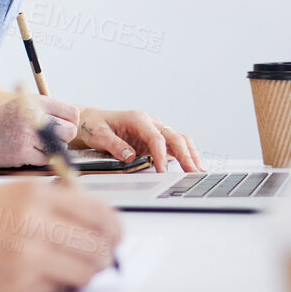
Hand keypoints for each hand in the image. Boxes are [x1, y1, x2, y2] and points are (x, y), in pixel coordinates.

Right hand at [0, 97, 77, 166]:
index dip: (70, 122)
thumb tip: (75, 121)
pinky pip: (46, 160)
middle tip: (48, 139)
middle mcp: (31, 115)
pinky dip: (39, 160)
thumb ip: (45, 111)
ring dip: (52, 150)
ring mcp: (27, 134)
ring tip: (34, 146)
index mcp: (33, 101)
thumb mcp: (20, 107)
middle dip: (63, 137)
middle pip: (70, 130)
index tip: (61, 126)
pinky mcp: (22, 153)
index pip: (71, 112)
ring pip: (60, 147)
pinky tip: (25, 153)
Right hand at [0, 180, 121, 291]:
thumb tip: (96, 225)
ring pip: (87, 272)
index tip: (108, 238)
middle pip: (101, 247)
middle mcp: (34, 221)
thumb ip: (51, 205)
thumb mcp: (8, 195)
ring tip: (64, 271)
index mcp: (34, 193)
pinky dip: (57, 289)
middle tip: (93, 260)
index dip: (112, 231)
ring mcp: (27, 255)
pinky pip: (59, 291)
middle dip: (103, 257)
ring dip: (83, 275)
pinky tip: (37, 279)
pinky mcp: (16, 284)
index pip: (102, 215)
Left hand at [73, 107, 203, 171]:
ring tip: (199, 171)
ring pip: (179, 139)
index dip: (161, 155)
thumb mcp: (98, 134)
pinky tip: (192, 166)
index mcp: (137, 119)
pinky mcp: (155, 139)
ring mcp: (154, 130)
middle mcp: (150, 122)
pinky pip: (174, 145)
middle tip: (193, 172)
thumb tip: (130, 156)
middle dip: (185, 155)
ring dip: (190, 154)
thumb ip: (114, 144)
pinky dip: (185, 154)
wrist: (91, 120)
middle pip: (174, 137)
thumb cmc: (94, 125)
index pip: (156, 137)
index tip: (164, 171)